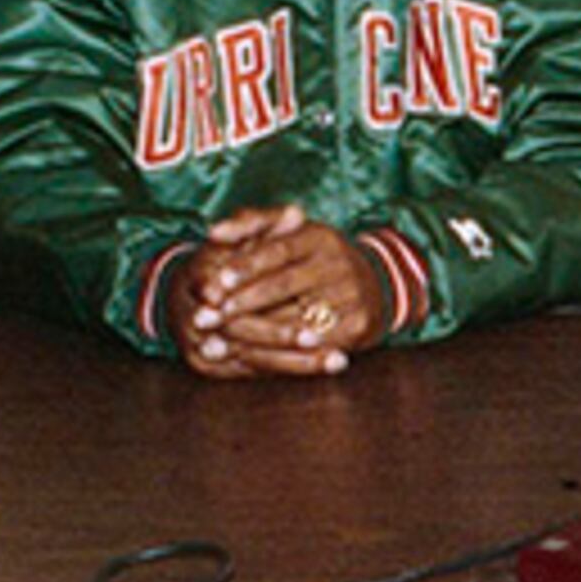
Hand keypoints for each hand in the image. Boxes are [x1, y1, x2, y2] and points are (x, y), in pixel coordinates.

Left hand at [179, 204, 388, 376]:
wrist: (374, 287)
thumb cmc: (314, 259)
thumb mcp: (289, 233)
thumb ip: (249, 224)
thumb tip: (213, 232)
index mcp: (321, 237)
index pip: (277, 250)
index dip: (245, 267)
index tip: (215, 284)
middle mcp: (340, 264)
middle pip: (283, 286)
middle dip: (242, 303)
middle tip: (206, 317)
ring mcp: (352, 296)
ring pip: (295, 318)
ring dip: (255, 333)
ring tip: (219, 340)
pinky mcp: (359, 326)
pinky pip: (313, 345)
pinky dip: (280, 354)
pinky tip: (251, 357)